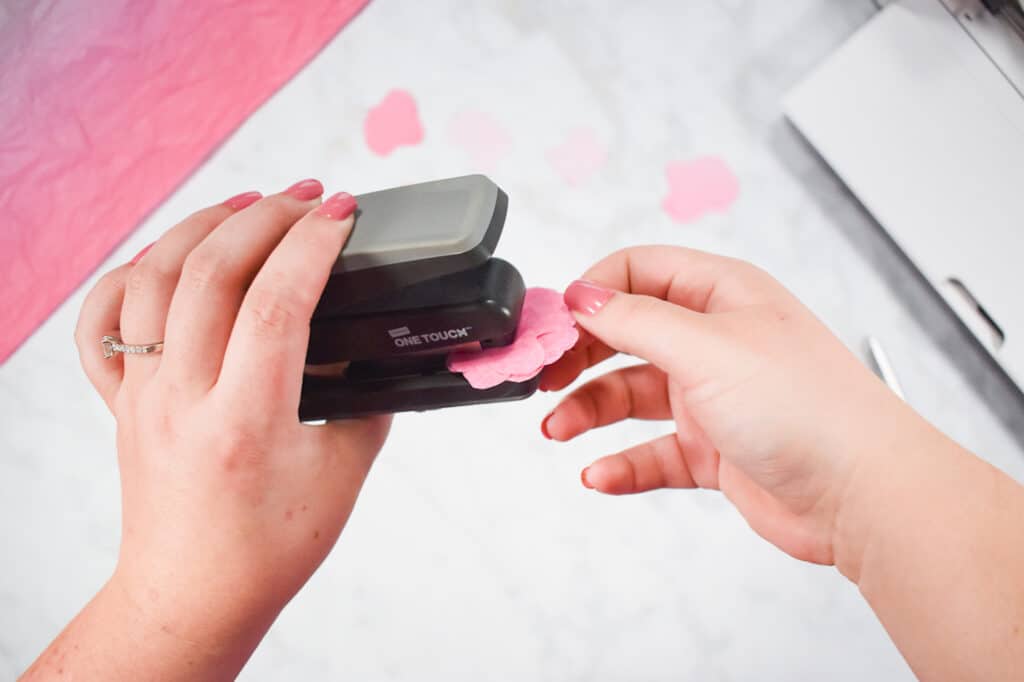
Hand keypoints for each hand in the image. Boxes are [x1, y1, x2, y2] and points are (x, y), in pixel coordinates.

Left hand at [45, 180, 389, 677]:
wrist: (194, 593)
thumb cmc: (269, 548)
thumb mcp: (343, 474)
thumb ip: (365, 401)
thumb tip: (376, 347)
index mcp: (245, 421)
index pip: (277, 303)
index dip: (315, 245)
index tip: (345, 215)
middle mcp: (183, 398)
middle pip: (212, 271)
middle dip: (268, 215)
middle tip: (311, 197)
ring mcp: (143, 394)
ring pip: (153, 277)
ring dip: (204, 224)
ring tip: (250, 202)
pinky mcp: (122, 400)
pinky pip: (103, 321)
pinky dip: (131, 272)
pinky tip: (170, 254)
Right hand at [541, 246, 923, 565]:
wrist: (864, 494)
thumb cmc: (807, 407)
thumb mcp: (707, 347)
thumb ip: (634, 320)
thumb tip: (581, 295)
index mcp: (721, 295)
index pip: (637, 272)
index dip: (590, 294)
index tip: (551, 324)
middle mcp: (714, 340)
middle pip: (625, 334)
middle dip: (580, 354)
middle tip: (543, 376)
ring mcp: (713, 396)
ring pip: (631, 394)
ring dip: (589, 410)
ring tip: (558, 428)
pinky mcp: (713, 450)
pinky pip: (651, 452)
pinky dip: (621, 462)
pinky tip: (600, 474)